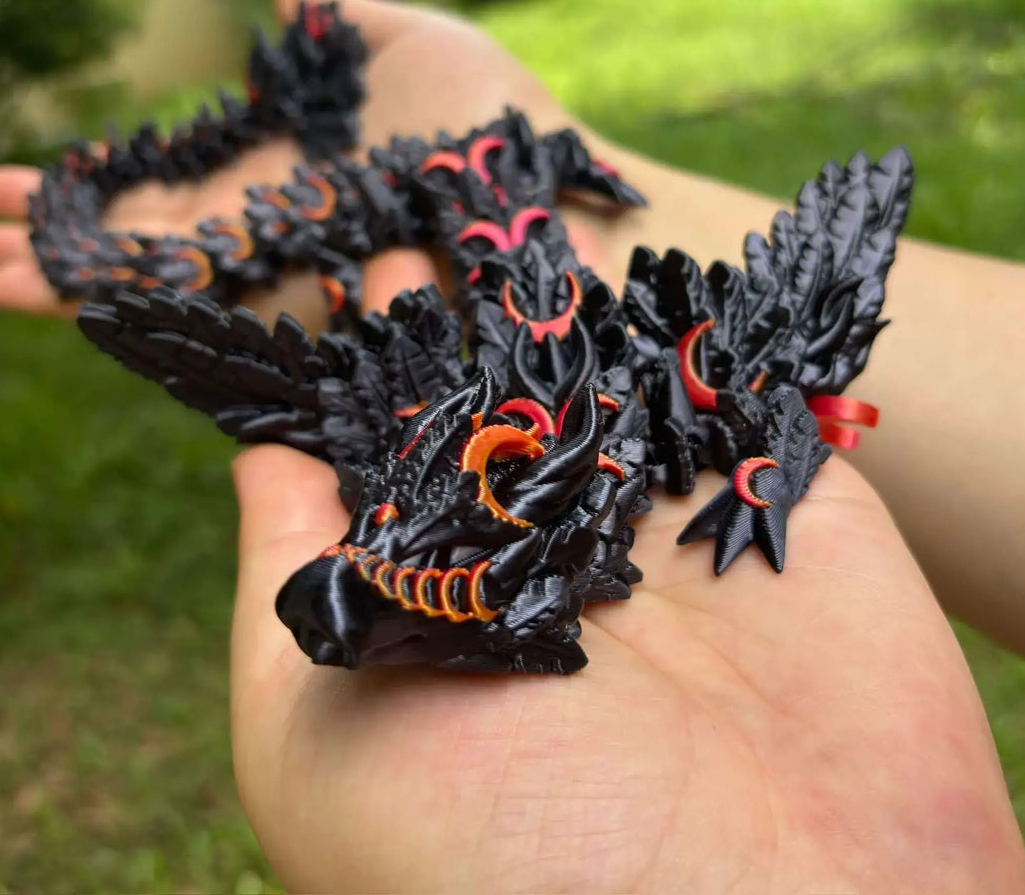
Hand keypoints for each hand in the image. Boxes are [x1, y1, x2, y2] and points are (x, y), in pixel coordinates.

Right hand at [0, 0, 572, 328]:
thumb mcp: (415, 43)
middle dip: (70, 244)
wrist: (564, 185)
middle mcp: (285, 234)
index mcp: (293, 178)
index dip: (99, 191)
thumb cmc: (507, 116)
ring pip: (175, 284)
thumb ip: (345, 22)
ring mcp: (303, 274)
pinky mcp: (325, 305)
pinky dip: (150, 303)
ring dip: (83, 283)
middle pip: (159, 244)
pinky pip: (224, 305)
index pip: (176, 189)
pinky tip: (79, 297)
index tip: (16, 185)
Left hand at [229, 254, 1024, 894]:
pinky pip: (710, 374)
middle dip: (445, 302)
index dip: (353, 354)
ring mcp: (658, 515)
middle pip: (486, 392)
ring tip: (493, 196)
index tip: (326, 262)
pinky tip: (613, 238)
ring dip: (546, 289)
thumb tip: (259, 455)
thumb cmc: (508, 860)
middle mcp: (544, 548)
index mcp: (439, 593)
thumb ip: (290, 575)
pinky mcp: (766, 489)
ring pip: (591, 370)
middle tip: (403, 207)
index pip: (382, 445)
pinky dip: (665, 309)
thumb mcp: (319, 729)